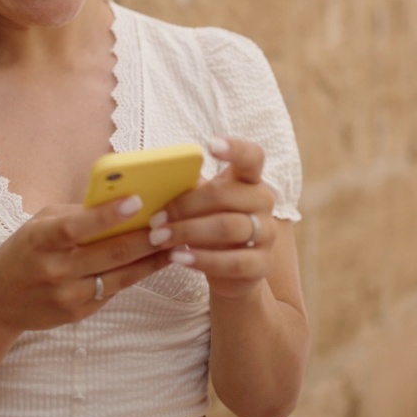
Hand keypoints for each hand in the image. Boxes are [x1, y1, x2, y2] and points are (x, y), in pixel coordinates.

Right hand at [0, 195, 172, 333]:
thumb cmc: (24, 251)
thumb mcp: (38, 224)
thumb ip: (74, 214)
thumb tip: (117, 200)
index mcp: (39, 240)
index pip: (75, 227)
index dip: (107, 216)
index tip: (137, 201)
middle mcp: (53, 270)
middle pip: (108, 254)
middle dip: (144, 239)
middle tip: (172, 225)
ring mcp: (67, 296)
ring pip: (119, 276)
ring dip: (151, 261)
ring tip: (176, 244)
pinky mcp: (78, 313)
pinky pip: (113, 290)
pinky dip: (135, 275)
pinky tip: (154, 262)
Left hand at [151, 136, 278, 299]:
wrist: (230, 272)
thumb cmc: (208, 227)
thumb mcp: (199, 204)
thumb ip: (185, 188)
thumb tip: (150, 176)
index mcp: (249, 179)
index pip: (251, 156)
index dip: (234, 148)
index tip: (210, 144)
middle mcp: (263, 202)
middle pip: (226, 195)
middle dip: (185, 206)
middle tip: (154, 219)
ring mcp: (266, 233)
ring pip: (228, 227)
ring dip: (188, 232)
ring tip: (159, 237)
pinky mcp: (262, 265)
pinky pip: (234, 262)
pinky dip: (202, 260)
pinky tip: (178, 258)